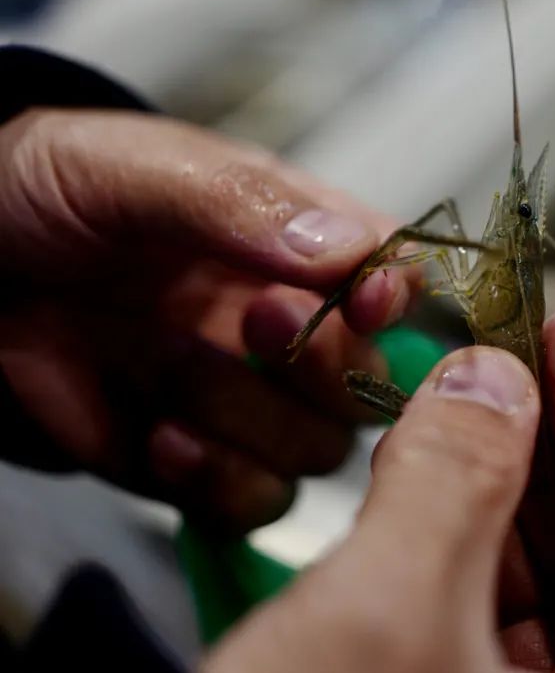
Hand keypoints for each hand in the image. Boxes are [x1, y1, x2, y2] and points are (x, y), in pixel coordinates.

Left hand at [0, 108, 419, 533]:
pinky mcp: (191, 464)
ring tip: (169, 377)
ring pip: (314, 450)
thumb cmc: (43, 191)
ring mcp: (240, 400)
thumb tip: (350, 250)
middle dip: (320, 361)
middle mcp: (285, 325)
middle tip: (252, 318)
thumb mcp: (135, 169)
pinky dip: (213, 482)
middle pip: (369, 382)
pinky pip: (249, 503)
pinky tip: (158, 437)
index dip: (394, 296)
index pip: (391, 276)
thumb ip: (240, 202)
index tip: (368, 300)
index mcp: (292, 241)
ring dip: (247, 421)